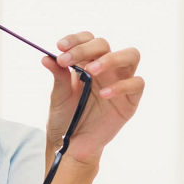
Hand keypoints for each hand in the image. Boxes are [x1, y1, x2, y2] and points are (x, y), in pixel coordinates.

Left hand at [41, 31, 143, 165]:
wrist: (71, 144)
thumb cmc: (66, 117)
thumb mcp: (59, 96)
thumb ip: (58, 76)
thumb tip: (46, 57)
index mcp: (88, 63)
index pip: (88, 40)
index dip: (76, 39)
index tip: (59, 46)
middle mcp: (106, 69)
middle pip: (106, 45)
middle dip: (86, 48)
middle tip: (67, 60)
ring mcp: (120, 82)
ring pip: (131, 56)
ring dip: (110, 59)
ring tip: (91, 70)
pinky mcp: (131, 100)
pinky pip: (137, 84)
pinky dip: (121, 86)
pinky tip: (103, 94)